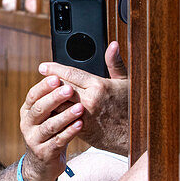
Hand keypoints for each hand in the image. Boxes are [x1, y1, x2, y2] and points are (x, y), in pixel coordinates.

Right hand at [19, 75, 85, 180]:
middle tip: (69, 89)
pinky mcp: (44, 153)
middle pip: (39, 109)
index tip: (57, 77)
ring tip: (80, 108)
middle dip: (54, 98)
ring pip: (49, 126)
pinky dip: (70, 132)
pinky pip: (58, 141)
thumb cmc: (50, 133)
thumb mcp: (47, 115)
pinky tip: (80, 125)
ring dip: (65, 116)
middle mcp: (27, 124)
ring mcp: (34, 140)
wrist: (42, 164)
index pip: (33, 95)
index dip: (44, 86)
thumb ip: (53, 99)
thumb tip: (65, 74)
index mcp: (27, 111)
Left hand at [37, 41, 129, 155]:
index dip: (54, 69)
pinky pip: (63, 120)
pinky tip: (51, 111)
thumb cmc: (133, 106)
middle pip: (60, 89)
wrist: (138, 135)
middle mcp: (89, 101)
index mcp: (99, 86)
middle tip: (41, 80)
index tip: (43, 67)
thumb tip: (112, 44)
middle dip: (49, 84)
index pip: (70, 74)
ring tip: (41, 95)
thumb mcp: (126, 82)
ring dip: (49, 101)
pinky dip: (56, 115)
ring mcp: (84, 117)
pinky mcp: (82, 131)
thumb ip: (114, 63)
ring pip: (58, 106)